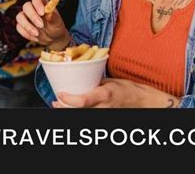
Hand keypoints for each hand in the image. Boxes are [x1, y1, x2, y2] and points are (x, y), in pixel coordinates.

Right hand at [16, 0, 69, 50]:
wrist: (53, 38)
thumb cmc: (56, 26)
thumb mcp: (57, 22)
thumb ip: (53, 16)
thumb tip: (48, 11)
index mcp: (42, 3)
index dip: (37, 5)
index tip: (42, 13)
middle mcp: (32, 8)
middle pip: (26, 6)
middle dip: (32, 16)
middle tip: (41, 25)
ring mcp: (26, 16)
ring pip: (19, 17)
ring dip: (27, 26)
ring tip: (37, 34)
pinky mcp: (22, 25)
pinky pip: (19, 27)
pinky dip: (26, 33)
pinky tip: (36, 37)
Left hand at [53, 79, 180, 108]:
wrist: (139, 101)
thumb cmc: (125, 88)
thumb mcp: (109, 81)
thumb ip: (94, 81)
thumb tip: (79, 77)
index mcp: (104, 94)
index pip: (83, 101)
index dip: (68, 100)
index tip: (59, 94)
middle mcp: (103, 107)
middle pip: (78, 111)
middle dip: (64, 108)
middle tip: (55, 102)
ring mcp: (103, 114)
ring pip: (81, 115)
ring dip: (68, 111)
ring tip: (59, 105)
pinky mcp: (104, 117)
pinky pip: (87, 115)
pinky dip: (77, 112)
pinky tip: (70, 108)